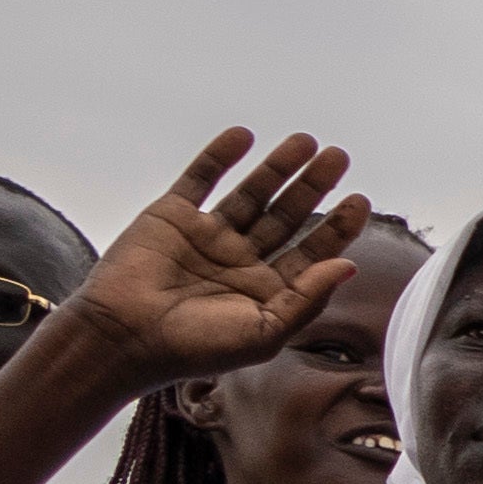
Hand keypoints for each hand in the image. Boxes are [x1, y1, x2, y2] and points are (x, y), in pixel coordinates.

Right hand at [64, 131, 373, 383]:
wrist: (123, 337)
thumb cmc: (193, 348)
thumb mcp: (263, 333)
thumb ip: (307, 299)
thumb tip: (349, 266)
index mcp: (265, 290)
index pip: (311, 251)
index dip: (338, 226)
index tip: (360, 200)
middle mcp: (239, 261)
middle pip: (287, 215)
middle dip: (313, 186)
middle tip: (337, 157)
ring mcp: (205, 236)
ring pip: (250, 193)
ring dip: (277, 167)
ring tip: (306, 141)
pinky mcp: (171, 216)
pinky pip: (199, 178)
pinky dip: (219, 155)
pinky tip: (243, 136)